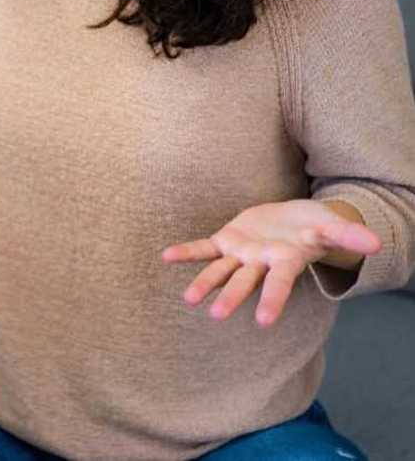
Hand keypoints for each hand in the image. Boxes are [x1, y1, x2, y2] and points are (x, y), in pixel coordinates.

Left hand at [161, 200, 381, 327]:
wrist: (292, 218)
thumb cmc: (313, 226)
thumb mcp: (330, 226)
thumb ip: (347, 234)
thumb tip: (375, 244)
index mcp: (285, 263)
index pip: (279, 285)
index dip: (272, 301)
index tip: (262, 322)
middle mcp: (260, 264)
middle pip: (245, 282)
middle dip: (231, 297)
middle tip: (215, 316)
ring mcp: (241, 255)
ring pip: (220, 271)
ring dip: (204, 283)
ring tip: (187, 300)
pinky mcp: (226, 241)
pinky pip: (204, 248)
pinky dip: (186, 252)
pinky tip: (166, 256)